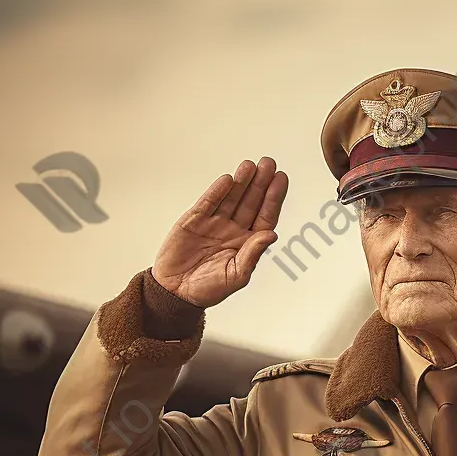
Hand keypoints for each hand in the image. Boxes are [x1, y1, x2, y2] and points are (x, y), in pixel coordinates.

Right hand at [152, 157, 287, 307]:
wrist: (176, 292)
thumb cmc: (208, 289)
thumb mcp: (236, 276)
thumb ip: (253, 254)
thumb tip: (272, 235)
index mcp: (247, 243)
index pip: (265, 216)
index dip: (273, 198)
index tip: (280, 179)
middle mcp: (233, 229)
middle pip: (250, 202)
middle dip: (260, 183)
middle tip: (269, 163)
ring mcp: (214, 223)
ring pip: (232, 198)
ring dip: (241, 182)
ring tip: (250, 165)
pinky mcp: (194, 220)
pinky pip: (209, 202)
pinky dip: (218, 191)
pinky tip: (228, 179)